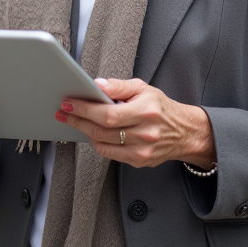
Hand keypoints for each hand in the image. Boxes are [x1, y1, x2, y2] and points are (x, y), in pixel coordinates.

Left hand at [55, 78, 216, 169]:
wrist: (183, 132)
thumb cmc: (160, 108)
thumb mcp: (143, 88)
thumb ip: (119, 87)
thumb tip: (97, 85)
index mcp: (146, 111)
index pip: (107, 114)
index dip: (84, 109)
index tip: (69, 103)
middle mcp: (145, 133)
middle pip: (101, 130)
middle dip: (78, 120)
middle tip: (64, 112)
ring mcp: (142, 151)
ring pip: (102, 144)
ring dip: (84, 132)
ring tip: (75, 121)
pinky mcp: (139, 161)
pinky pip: (110, 154)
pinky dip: (98, 142)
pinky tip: (93, 132)